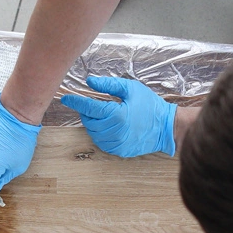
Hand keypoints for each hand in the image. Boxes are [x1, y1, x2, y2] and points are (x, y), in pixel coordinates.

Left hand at [61, 76, 177, 157]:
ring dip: (93, 123)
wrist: (166, 127)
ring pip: (93, 133)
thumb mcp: (130, 89)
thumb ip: (108, 84)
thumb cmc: (149, 105)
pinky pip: (101, 142)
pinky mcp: (118, 151)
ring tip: (104, 115)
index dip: (75, 102)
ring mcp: (116, 144)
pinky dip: (100, 134)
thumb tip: (89, 82)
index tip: (66, 98)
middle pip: (88, 121)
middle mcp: (114, 132)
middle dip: (87, 112)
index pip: (88, 108)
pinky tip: (109, 126)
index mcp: (116, 115)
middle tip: (94, 105)